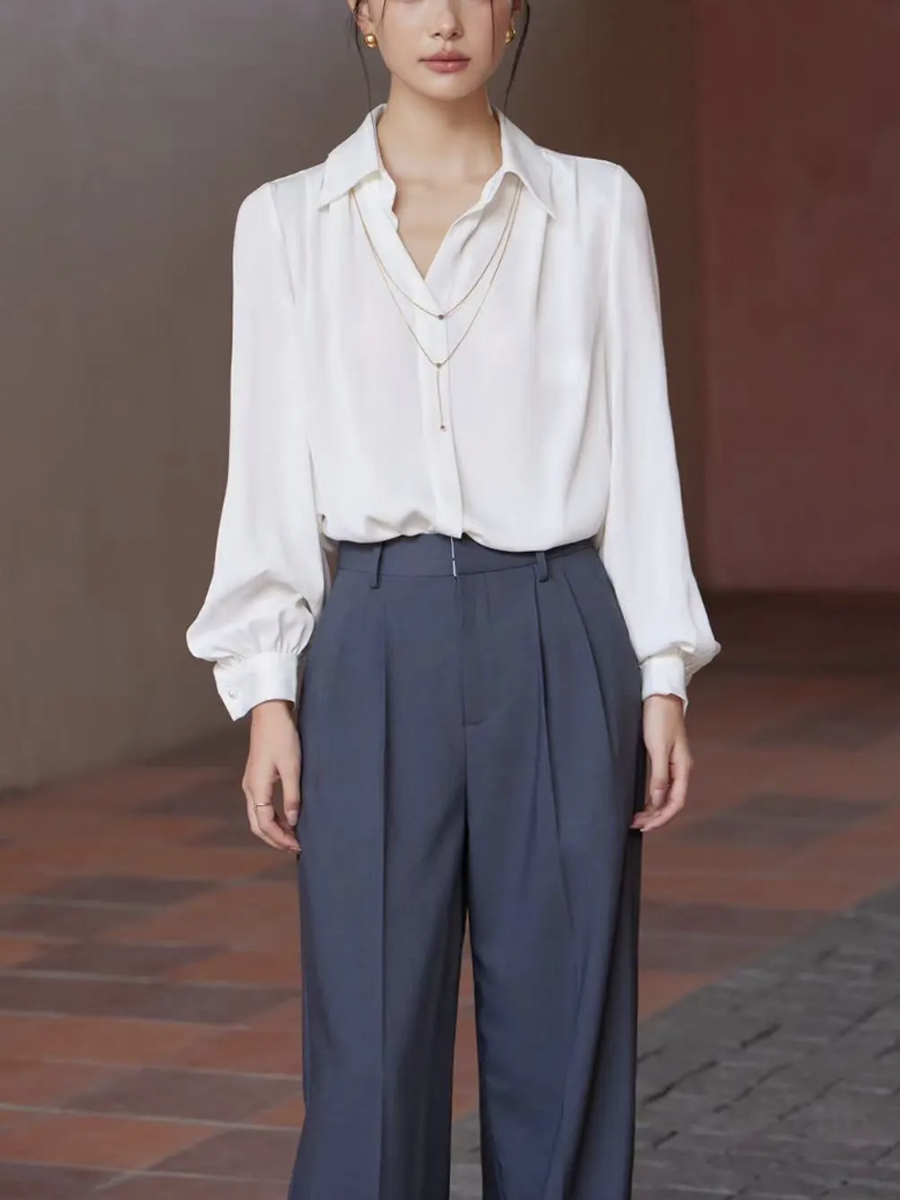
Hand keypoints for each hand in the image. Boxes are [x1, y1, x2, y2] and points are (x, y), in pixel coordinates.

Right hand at [242, 700, 301, 851]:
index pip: (265, 824)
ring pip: (257, 816)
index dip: (281, 838)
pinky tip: (286, 818)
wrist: (269, 714)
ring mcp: (250, 783)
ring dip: (273, 829)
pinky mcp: (255, 778)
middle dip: (275, 839)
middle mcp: (249, 788)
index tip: (298, 845)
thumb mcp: (292, 767)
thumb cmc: (282, 737)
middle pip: (257, 825)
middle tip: (295, 846)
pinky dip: (272, 817)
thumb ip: (292, 796)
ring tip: (293, 835)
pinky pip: (260, 805)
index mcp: (257, 788)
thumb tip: (294, 821)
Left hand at [631, 694, 691, 833]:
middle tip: (635, 825)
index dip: (662, 818)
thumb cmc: (659, 718)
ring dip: (652, 808)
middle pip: (671, 801)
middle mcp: (680, 769)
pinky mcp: (664, 758)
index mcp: (683, 768)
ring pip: (665, 794)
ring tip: (636, 818)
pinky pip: (660, 785)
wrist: (659, 695)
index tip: (645, 827)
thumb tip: (657, 799)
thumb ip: (659, 774)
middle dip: (655, 817)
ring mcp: (673, 764)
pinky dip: (651, 796)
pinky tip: (642, 802)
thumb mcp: (657, 747)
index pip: (676, 802)